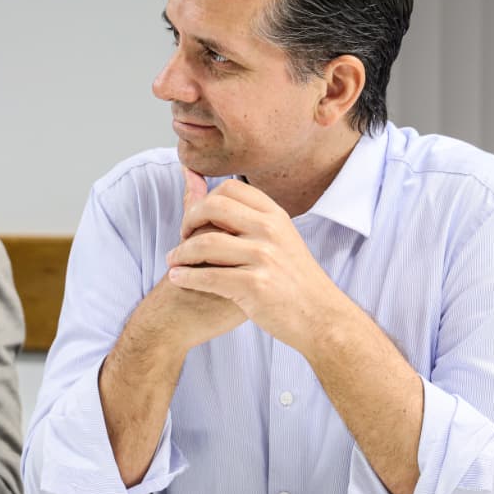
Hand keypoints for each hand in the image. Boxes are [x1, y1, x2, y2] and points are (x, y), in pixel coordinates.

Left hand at [167, 171, 342, 353]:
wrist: (320, 317)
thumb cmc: (293, 278)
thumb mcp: (278, 237)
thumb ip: (243, 213)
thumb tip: (193, 177)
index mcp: (275, 215)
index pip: (229, 188)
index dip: (204, 200)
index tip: (196, 219)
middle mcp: (270, 230)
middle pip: (213, 208)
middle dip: (188, 221)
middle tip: (181, 238)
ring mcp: (264, 257)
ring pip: (206, 243)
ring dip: (181, 253)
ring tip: (173, 262)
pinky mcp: (255, 286)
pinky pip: (209, 276)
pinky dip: (187, 277)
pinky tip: (178, 279)